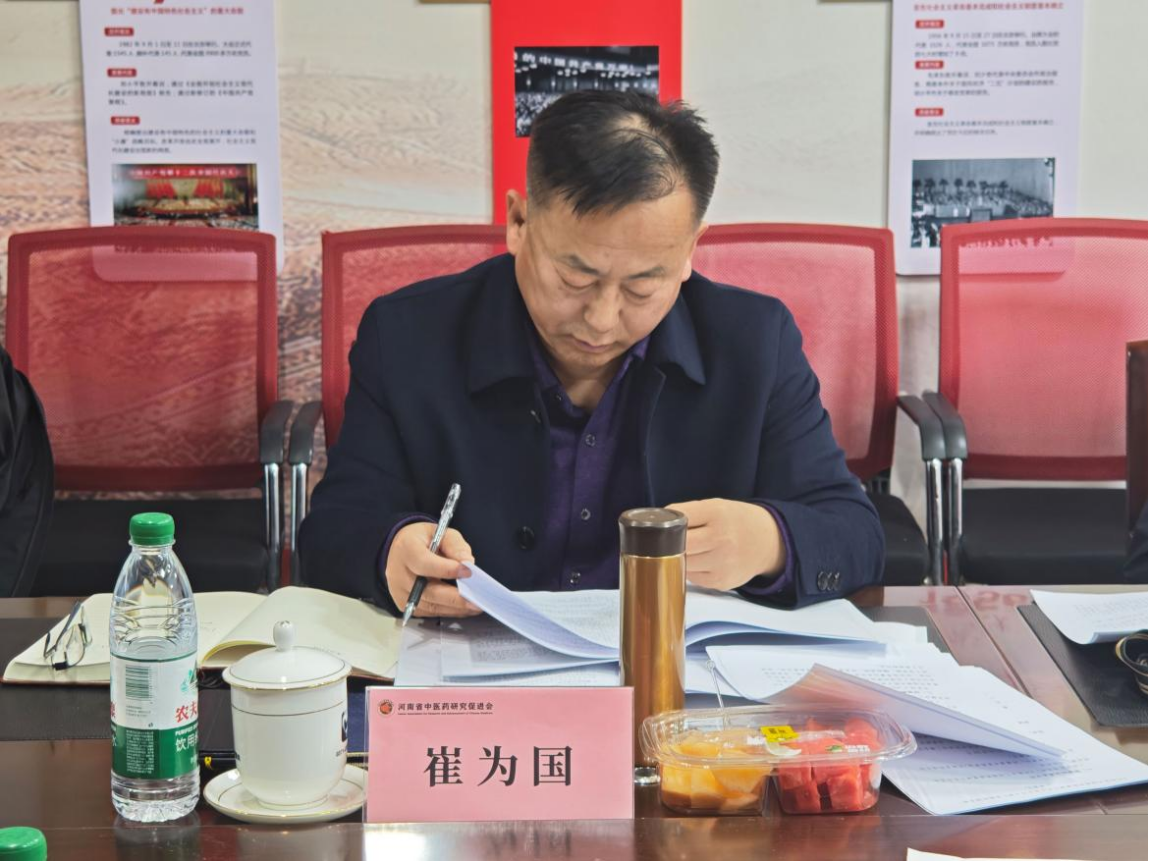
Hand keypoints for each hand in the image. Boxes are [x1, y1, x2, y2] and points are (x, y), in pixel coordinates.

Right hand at [384, 522, 481, 617]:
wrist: (401, 550)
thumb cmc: (424, 541)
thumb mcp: (441, 533)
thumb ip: (455, 546)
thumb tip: (468, 563)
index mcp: (406, 550)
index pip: (424, 563)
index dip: (447, 569)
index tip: (468, 572)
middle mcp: (399, 574)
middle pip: (428, 591)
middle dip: (455, 598)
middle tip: (477, 601)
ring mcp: (400, 592)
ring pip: (430, 606)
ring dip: (455, 608)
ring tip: (476, 606)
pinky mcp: (405, 604)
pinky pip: (429, 612)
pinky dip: (448, 611)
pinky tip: (464, 607)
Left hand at [665, 498, 785, 590]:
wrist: (766, 541)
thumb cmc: (734, 521)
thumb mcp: (714, 506)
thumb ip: (686, 513)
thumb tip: (654, 526)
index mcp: (717, 513)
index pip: (678, 519)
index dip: (665, 524)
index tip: (661, 526)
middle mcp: (722, 538)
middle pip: (678, 545)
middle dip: (669, 544)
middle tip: (669, 542)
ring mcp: (722, 562)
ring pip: (682, 563)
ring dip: (679, 558)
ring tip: (690, 550)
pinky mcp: (721, 582)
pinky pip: (692, 577)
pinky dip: (691, 570)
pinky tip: (702, 561)